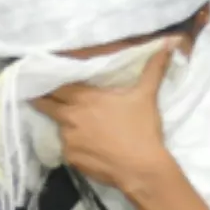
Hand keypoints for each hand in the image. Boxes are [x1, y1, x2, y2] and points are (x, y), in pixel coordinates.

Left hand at [33, 44, 173, 189]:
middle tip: (39, 97)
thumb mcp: (146, 95)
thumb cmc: (142, 129)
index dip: (48, 84)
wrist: (141, 167)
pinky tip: (88, 146)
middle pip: (46, 105)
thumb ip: (153, 68)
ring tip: (78, 126)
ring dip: (65, 125)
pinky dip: (74, 145)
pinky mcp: (69, 158)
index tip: (40, 81)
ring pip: (58, 127)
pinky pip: (67, 148)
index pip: (55, 87)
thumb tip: (170, 41)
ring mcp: (67, 139)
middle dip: (42, 101)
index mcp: (84, 99)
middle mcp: (69, 117)